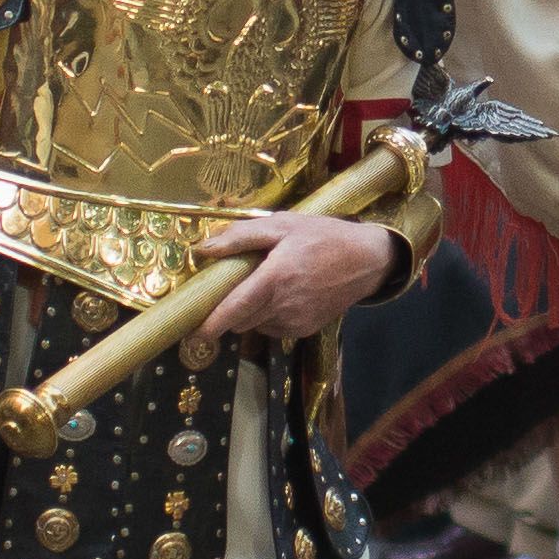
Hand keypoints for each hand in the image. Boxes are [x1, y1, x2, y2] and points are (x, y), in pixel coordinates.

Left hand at [194, 209, 398, 346]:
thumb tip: (203, 249)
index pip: (232, 311)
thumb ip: (241, 236)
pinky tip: (283, 294)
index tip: (192, 333)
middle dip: (229, 310)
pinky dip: (269, 315)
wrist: (366, 260)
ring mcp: (295, 321)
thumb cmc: (323, 236)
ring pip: (255, 326)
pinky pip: (273, 328)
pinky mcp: (304, 329)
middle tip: (234, 287)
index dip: (209, 326)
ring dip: (250, 312)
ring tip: (265, 285)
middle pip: (239, 321)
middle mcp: (283, 306)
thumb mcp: (282, 225)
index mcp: (274, 279)